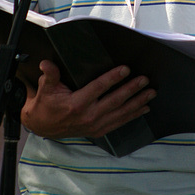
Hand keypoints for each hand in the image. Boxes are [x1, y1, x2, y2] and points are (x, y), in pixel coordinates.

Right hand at [20, 60, 155, 138]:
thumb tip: (46, 63)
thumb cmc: (46, 104)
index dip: (113, 78)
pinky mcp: (99, 130)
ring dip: (138, 102)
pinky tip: (144, 108)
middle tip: (145, 80)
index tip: (126, 69)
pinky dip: (133, 115)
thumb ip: (50, 75)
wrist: (44, 127)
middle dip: (132, 89)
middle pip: (115, 101)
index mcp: (76, 104)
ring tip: (151, 93)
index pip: (98, 88)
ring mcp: (95, 125)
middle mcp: (88, 116)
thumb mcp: (46, 88)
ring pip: (121, 113)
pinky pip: (119, 122)